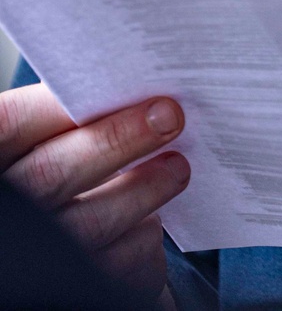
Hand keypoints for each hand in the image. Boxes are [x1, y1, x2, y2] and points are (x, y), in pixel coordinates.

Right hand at [0, 82, 189, 302]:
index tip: (118, 82)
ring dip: (144, 190)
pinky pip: (114, 265)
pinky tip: (153, 217)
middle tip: (169, 115)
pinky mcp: (73, 285)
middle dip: (118, 140)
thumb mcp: (44, 140)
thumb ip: (67, 120)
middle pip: (53, 175)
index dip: (60, 104)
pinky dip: (142, 238)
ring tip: (178, 166)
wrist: (64, 228)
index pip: (14, 124)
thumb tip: (132, 84)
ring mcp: (39, 251)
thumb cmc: (59, 167)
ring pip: (90, 225)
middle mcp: (13, 208)